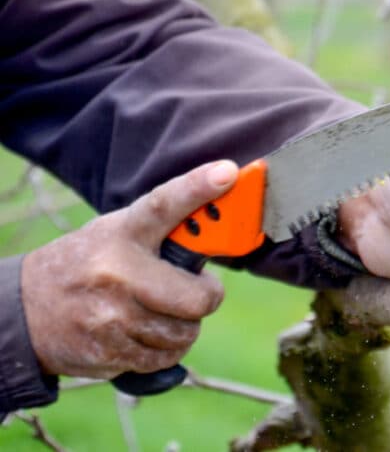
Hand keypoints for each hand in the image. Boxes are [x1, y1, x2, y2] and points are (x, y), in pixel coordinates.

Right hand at [21, 161, 231, 378]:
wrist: (24, 311)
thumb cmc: (88, 264)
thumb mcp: (115, 234)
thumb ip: (160, 231)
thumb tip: (218, 224)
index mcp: (122, 234)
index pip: (162, 205)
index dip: (196, 189)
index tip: (225, 173)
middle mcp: (117, 273)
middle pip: (197, 298)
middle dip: (207, 297)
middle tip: (198, 290)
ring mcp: (111, 317)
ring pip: (185, 332)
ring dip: (183, 326)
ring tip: (160, 310)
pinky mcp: (108, 352)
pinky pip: (165, 358)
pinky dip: (164, 349)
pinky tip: (144, 332)